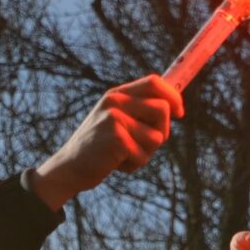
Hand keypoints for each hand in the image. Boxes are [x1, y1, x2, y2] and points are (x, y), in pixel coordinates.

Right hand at [29, 75, 183, 210]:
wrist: (70, 167)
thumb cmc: (100, 147)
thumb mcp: (117, 120)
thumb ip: (140, 111)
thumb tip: (174, 107)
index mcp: (117, 94)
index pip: (154, 82)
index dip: (173, 96)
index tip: (179, 112)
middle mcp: (115, 102)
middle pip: (163, 109)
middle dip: (163, 131)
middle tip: (143, 144)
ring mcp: (114, 119)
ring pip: (158, 136)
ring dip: (146, 152)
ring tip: (124, 154)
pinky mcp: (116, 139)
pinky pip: (144, 155)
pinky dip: (134, 164)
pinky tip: (116, 163)